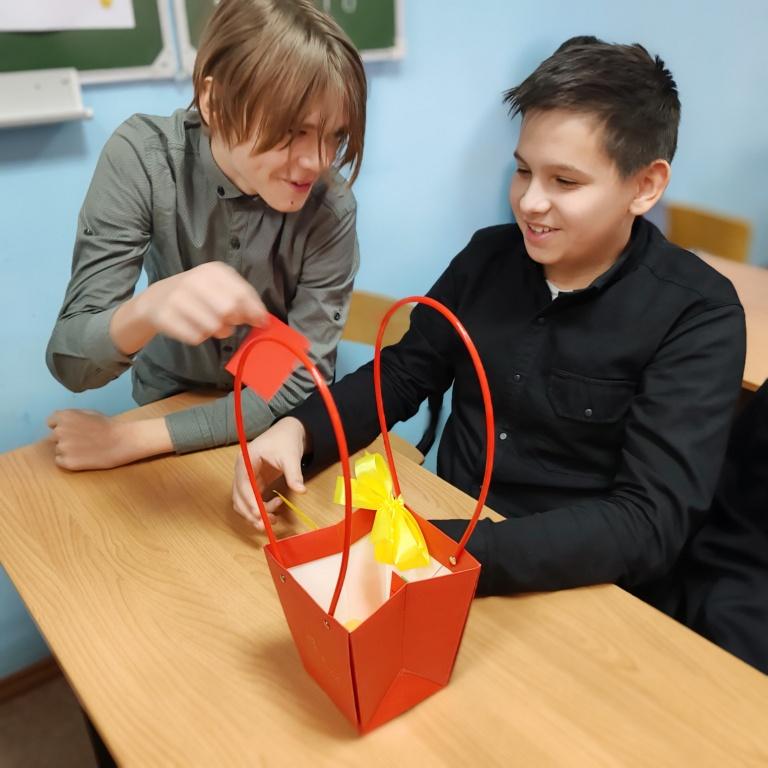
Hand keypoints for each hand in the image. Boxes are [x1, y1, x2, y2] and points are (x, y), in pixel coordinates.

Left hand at [47, 410, 172, 470]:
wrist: (122, 441)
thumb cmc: (109, 425)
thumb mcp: (89, 413)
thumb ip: (72, 416)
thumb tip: (60, 422)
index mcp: (65, 417)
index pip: (51, 422)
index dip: (62, 426)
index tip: (73, 430)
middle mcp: (60, 431)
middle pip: (55, 437)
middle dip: (66, 438)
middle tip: (83, 440)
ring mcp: (63, 448)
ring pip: (58, 449)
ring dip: (68, 450)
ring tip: (86, 449)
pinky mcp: (68, 462)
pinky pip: (60, 461)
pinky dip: (69, 460)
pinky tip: (83, 457)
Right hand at [110, 262, 267, 353]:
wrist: (156, 300)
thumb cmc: (196, 295)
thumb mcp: (219, 289)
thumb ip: (243, 301)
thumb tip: (264, 320)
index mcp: (213, 271)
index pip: (242, 293)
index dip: (255, 311)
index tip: (261, 322)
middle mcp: (195, 280)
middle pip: (229, 310)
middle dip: (235, 321)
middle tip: (231, 322)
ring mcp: (178, 298)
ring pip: (213, 326)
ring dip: (218, 332)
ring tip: (212, 326)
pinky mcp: (166, 317)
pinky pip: (196, 337)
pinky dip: (201, 337)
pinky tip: (195, 328)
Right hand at [232, 417, 307, 528]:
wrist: (288, 432)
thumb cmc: (286, 440)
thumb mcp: (291, 456)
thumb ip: (294, 474)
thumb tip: (301, 491)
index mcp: (245, 460)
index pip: (243, 485)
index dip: (250, 502)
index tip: (260, 515)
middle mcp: (242, 470)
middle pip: (238, 497)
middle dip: (251, 513)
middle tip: (267, 523)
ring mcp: (246, 477)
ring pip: (243, 502)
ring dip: (254, 514)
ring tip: (273, 518)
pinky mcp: (254, 482)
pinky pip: (252, 500)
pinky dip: (259, 509)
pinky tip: (274, 509)